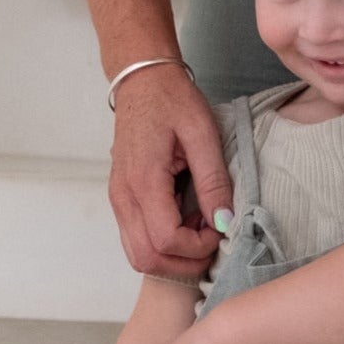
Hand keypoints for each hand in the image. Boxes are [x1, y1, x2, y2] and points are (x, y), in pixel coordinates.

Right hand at [109, 64, 232, 279]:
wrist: (142, 81)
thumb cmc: (172, 100)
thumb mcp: (203, 134)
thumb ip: (214, 181)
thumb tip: (225, 222)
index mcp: (143, 180)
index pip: (166, 240)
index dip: (197, 246)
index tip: (219, 228)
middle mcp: (123, 196)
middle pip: (147, 259)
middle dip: (185, 262)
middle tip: (212, 239)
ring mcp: (118, 199)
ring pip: (138, 256)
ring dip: (173, 257)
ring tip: (199, 229)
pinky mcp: (121, 198)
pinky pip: (136, 239)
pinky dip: (162, 245)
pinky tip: (185, 221)